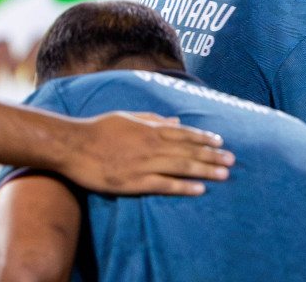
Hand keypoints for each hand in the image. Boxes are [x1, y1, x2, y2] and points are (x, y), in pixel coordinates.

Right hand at [57, 112, 233, 196]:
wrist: (73, 145)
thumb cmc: (99, 129)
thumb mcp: (129, 117)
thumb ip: (154, 119)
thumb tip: (176, 121)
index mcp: (151, 129)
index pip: (185, 134)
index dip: (205, 138)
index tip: (221, 142)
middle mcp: (152, 145)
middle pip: (189, 150)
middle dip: (212, 155)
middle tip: (232, 160)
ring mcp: (144, 164)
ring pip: (182, 167)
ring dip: (205, 170)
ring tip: (224, 174)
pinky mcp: (134, 182)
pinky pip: (164, 185)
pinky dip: (183, 187)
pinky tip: (199, 189)